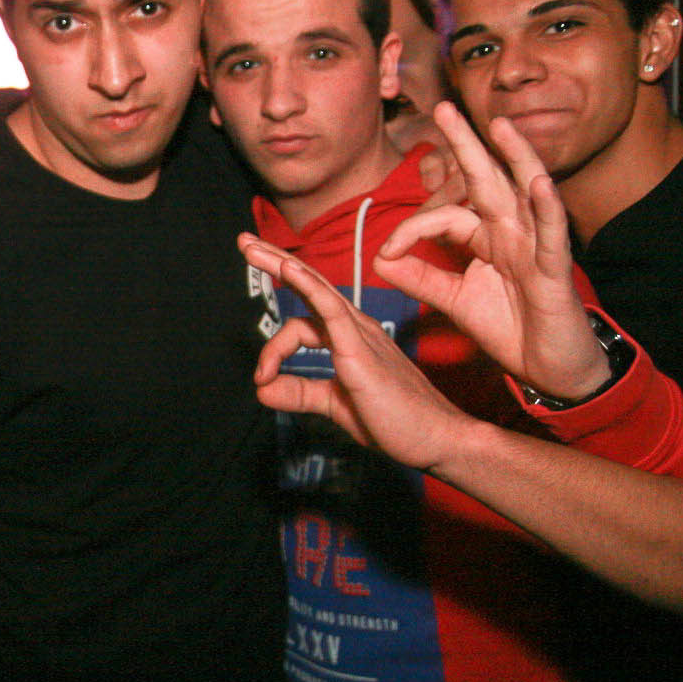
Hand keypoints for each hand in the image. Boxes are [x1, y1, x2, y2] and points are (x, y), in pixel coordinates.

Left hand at [240, 233, 476, 472]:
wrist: (437, 440)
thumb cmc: (396, 421)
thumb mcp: (335, 404)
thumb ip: (301, 392)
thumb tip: (263, 390)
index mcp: (350, 338)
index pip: (304, 321)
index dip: (274, 347)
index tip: (262, 379)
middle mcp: (356, 328)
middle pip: (309, 285)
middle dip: (276, 261)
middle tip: (246, 242)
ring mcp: (361, 334)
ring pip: (315, 288)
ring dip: (280, 264)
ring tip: (249, 247)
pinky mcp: (362, 350)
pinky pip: (332, 309)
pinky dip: (308, 286)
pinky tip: (287, 268)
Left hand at [373, 102, 609, 400]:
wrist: (550, 368)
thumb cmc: (511, 328)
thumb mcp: (454, 300)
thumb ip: (419, 276)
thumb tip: (380, 258)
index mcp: (488, 238)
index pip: (446, 214)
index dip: (412, 226)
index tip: (386, 251)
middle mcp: (513, 233)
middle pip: (487, 180)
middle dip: (466, 144)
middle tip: (443, 108)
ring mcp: (537, 247)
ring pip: (526, 193)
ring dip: (514, 157)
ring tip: (499, 125)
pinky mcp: (556, 269)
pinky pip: (552, 233)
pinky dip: (545, 207)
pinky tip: (537, 183)